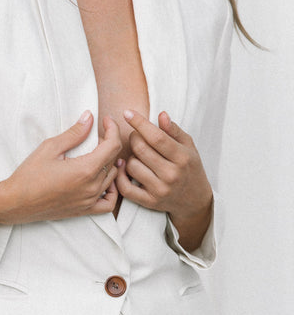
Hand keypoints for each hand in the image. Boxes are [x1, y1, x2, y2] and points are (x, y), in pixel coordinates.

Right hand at [0, 111, 121, 224]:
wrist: (16, 202)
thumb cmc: (29, 176)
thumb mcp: (50, 148)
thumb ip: (74, 133)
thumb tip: (89, 117)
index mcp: (85, 169)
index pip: (112, 145)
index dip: (112, 129)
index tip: (105, 121)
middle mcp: (92, 187)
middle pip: (113, 160)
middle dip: (109, 144)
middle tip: (96, 136)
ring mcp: (89, 200)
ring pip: (113, 178)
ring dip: (110, 164)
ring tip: (98, 155)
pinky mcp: (84, 210)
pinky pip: (109, 203)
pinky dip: (112, 191)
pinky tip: (104, 181)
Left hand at [116, 109, 212, 249]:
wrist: (195, 201)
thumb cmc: (190, 169)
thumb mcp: (189, 147)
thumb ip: (174, 130)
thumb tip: (161, 115)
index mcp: (182, 158)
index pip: (157, 137)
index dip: (139, 123)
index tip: (127, 113)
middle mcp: (171, 174)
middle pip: (141, 149)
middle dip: (134, 138)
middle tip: (137, 137)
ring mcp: (160, 190)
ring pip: (132, 166)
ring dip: (130, 157)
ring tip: (138, 156)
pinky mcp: (149, 202)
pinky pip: (125, 188)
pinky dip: (120, 176)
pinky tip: (123, 167)